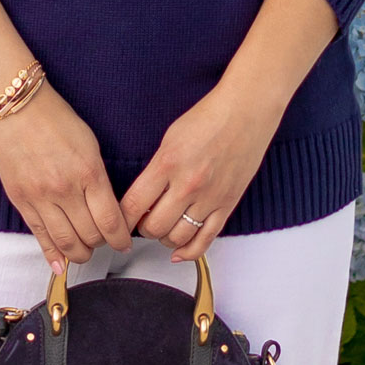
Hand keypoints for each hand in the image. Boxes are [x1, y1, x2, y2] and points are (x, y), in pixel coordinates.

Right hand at [0, 83, 130, 270]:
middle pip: (90, 236)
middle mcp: (65, 190)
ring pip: (65, 242)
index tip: (124, 243)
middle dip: (101, 245)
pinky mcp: (21, 201)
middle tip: (105, 243)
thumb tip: (107, 211)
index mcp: (88, 173)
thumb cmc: (56, 121)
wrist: (16, 108)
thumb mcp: (90, 145)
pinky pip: (39, 236)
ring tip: (85, 252)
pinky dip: (51, 255)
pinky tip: (60, 265)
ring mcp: (40, 197)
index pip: (110, 222)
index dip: (120, 239)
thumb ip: (99, 180)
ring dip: (79, 253)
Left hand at [119, 83, 280, 260]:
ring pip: (177, 237)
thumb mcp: (169, 140)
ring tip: (161, 230)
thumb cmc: (209, 118)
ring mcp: (209, 197)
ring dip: (164, 239)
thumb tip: (142, 199)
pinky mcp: (227, 204)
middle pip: (153, 227)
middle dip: (142, 229)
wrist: (246, 112)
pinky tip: (179, 252)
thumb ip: (155, 171)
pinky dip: (189, 252)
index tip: (118, 223)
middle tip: (141, 223)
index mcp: (168, 164)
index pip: (133, 205)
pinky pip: (206, 239)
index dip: (121, 220)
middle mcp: (188, 184)